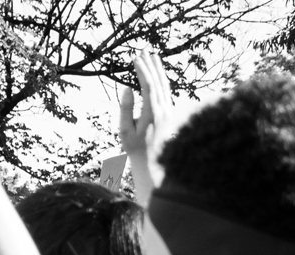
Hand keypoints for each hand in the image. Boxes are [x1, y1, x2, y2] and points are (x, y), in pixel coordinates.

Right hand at [119, 52, 174, 196]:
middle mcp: (164, 110)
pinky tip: (157, 74)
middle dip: (151, 65)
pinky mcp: (169, 114)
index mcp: (152, 113)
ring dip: (158, 70)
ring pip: (165, 85)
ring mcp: (169, 111)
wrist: (153, 163)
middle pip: (159, 82)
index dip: (142, 70)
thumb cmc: (135, 148)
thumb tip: (127, 89)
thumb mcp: (124, 131)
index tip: (135, 58)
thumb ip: (125, 109)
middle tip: (143, 50)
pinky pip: (167, 91)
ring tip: (152, 56)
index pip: (149, 86)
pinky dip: (161, 80)